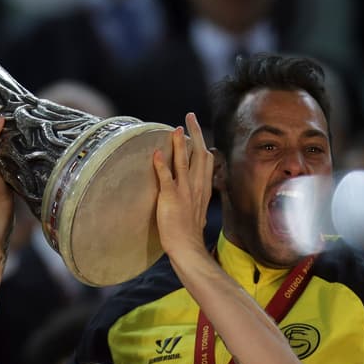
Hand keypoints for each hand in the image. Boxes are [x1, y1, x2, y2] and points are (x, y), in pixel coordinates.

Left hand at [153, 112, 211, 259]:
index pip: (206, 160)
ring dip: (180, 143)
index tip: (196, 130)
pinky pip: (167, 178)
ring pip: (184, 161)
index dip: (202, 142)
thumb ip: (196, 197)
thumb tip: (195, 190)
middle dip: (195, 133)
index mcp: (203, 188)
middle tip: (189, 116)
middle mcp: (197, 186)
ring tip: (176, 127)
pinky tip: (157, 152)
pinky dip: (162, 164)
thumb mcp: (197, 210)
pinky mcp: (172, 198)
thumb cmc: (189, 232)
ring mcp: (185, 191)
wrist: (187, 247)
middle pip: (199, 154)